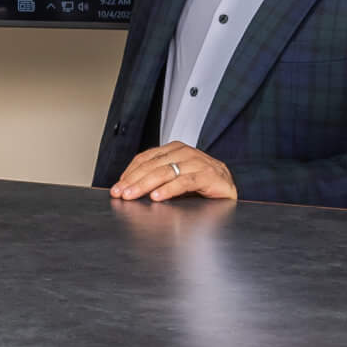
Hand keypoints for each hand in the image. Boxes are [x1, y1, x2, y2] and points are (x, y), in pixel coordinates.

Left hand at [112, 142, 237, 202]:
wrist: (229, 190)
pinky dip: (169, 189)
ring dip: (145, 185)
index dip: (129, 172)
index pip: (145, 158)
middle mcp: (185, 152)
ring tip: (132, 195)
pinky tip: (157, 197)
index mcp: (174, 149)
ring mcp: (198, 162)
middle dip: (133, 180)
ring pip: (165, 172)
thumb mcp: (174, 179)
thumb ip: (156, 179)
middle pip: (152, 165)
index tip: (117, 186)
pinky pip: (184, 182)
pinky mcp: (209, 175)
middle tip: (120, 193)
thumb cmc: (200, 185)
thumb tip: (129, 189)